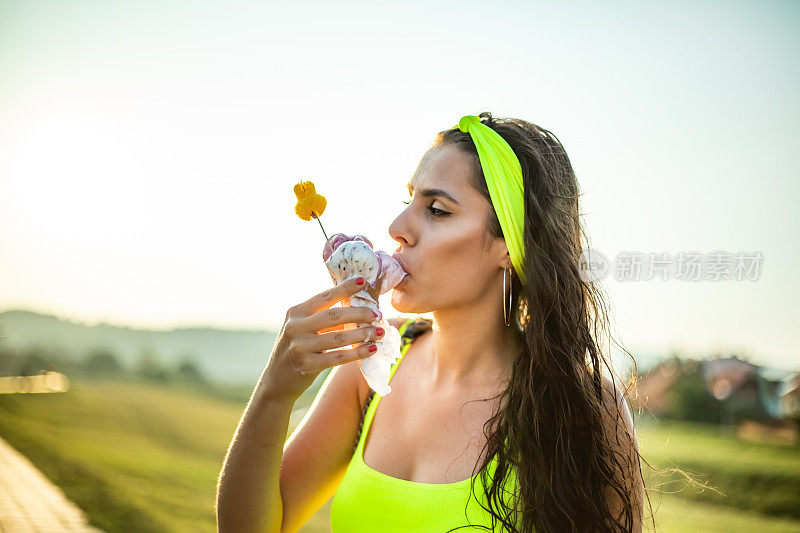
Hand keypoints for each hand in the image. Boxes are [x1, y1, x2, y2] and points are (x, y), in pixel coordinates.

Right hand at [260, 276, 385, 401]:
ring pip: (338, 337)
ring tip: (380, 332)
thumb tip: (358, 310)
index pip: (324, 297)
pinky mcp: (306, 365)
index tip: (363, 281)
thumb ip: (324, 319)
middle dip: (359, 313)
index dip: (344, 288)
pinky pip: (338, 357)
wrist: (277, 381)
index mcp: (296, 312)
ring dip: (362, 334)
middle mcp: (295, 327)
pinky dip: (357, 353)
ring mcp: (299, 346)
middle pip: (334, 316)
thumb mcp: (304, 329)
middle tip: (378, 314)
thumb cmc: (298, 349)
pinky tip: (371, 349)